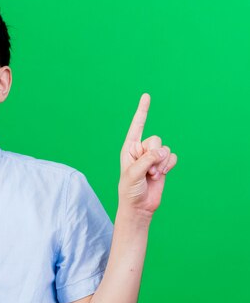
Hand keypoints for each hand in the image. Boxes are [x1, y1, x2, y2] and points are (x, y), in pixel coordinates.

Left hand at [118, 93, 177, 216]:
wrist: (139, 206)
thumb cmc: (130, 190)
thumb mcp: (133, 173)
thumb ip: (146, 159)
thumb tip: (162, 151)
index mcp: (129, 148)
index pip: (137, 126)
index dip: (142, 111)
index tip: (147, 96)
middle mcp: (141, 150)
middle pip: (155, 139)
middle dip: (154, 156)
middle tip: (147, 171)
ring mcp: (153, 157)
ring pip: (165, 149)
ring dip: (161, 164)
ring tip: (152, 176)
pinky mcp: (163, 165)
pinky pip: (173, 157)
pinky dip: (169, 166)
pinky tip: (161, 175)